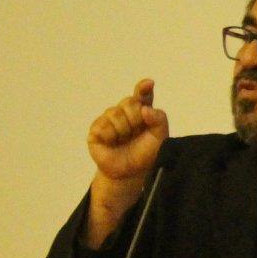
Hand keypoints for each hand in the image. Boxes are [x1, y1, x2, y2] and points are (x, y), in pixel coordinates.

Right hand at [84, 79, 168, 245]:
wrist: (130, 172)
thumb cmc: (146, 153)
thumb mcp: (160, 137)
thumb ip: (159, 119)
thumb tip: (145, 109)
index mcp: (143, 111)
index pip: (143, 94)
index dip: (144, 88)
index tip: (148, 84)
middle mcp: (125, 111)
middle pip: (129, 102)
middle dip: (135, 119)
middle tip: (135, 133)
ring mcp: (109, 119)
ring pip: (115, 112)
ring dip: (123, 129)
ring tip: (124, 140)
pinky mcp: (96, 129)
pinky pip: (102, 125)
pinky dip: (110, 135)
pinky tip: (112, 142)